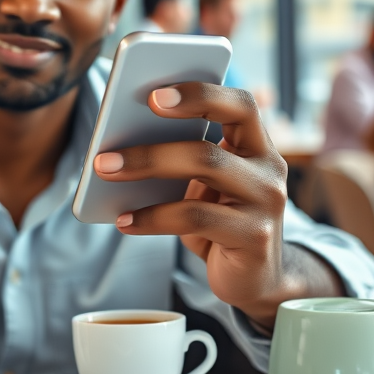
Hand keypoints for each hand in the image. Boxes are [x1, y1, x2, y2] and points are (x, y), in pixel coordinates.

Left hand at [92, 82, 342, 329]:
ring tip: (104, 173)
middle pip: (209, 144)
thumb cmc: (219, 222)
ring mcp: (266, 202)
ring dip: (146, 168)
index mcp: (256, 145)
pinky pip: (194, 218)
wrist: (254, 280)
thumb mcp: (203, 186)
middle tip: (105, 153)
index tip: (153, 95)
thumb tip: (121, 143)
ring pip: (203, 170)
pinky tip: (124, 221)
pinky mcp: (253, 236)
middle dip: (152, 147)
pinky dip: (152, 218)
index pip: (239, 105)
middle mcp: (269, 168)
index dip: (199, 94)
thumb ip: (182, 159)